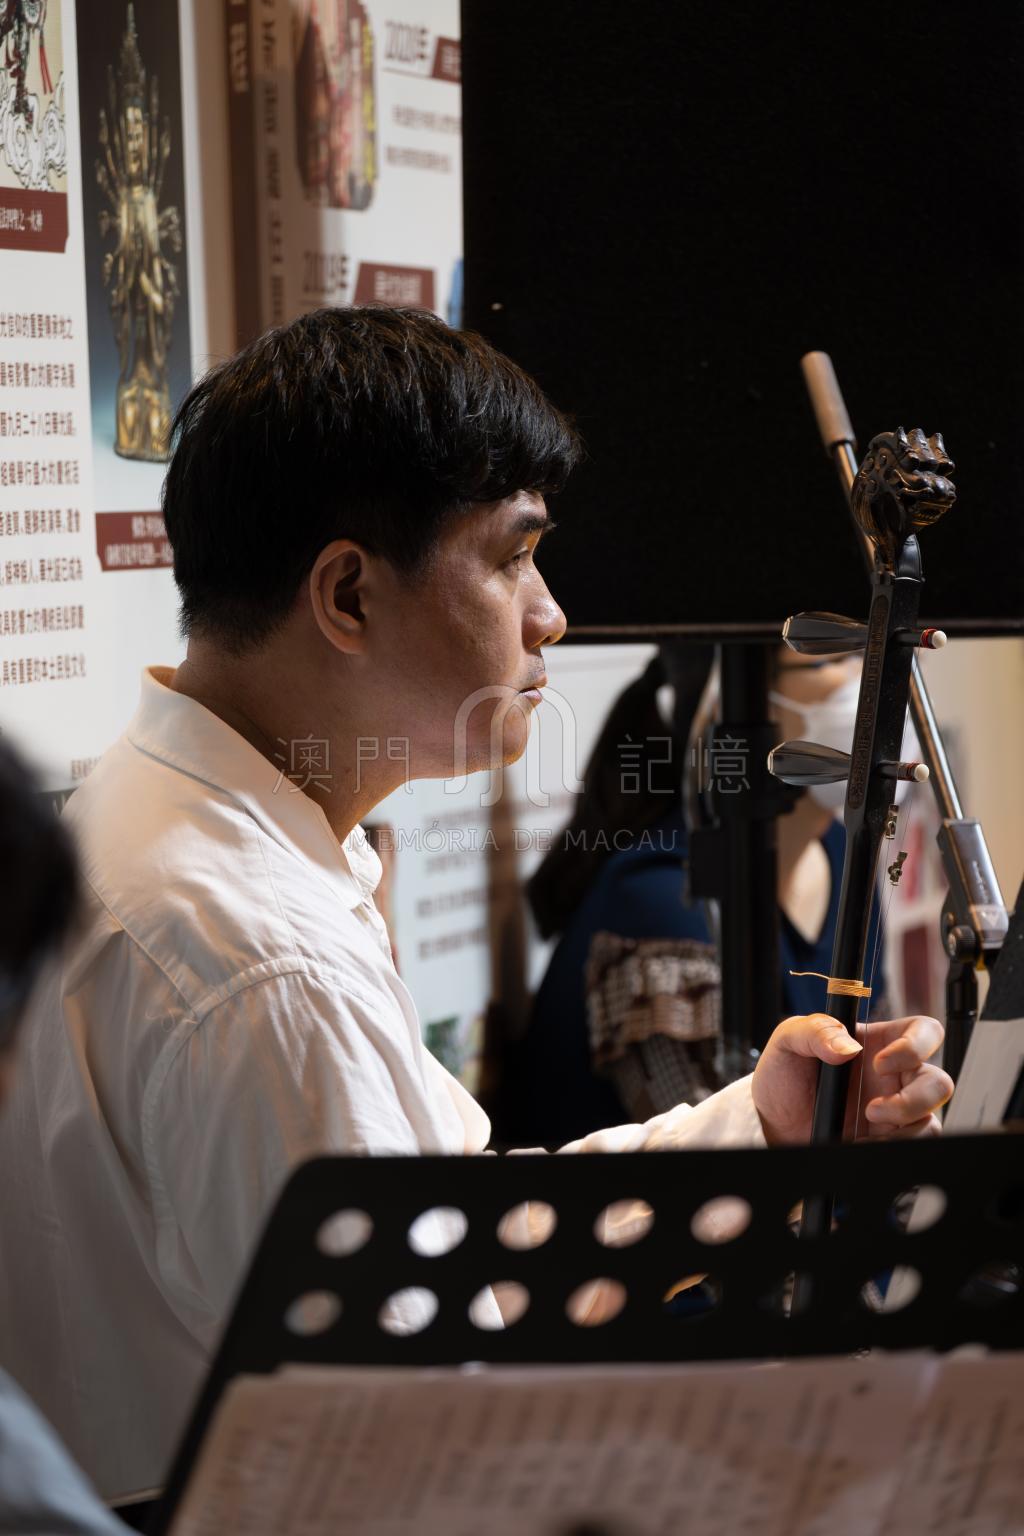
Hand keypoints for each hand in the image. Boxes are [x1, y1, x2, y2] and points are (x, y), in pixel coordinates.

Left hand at [751, 1013, 952, 1145]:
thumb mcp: (789, 1042)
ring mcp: (895, 1109)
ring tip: (864, 1132)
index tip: (881, 1062)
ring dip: (904, 1129)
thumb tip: (846, 1047)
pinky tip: (862, 1143)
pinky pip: (915, 1145)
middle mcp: (894, 1075)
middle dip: (915, 1099)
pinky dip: (892, 1148)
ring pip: (932, 1120)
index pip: (924, 1031)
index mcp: (878, 1042)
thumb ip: (814, 1031)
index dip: (916, 1045)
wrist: (773, 1122)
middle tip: (873, 1108)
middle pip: (939, 1083)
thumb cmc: (784, 1076)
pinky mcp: (889, 1138)